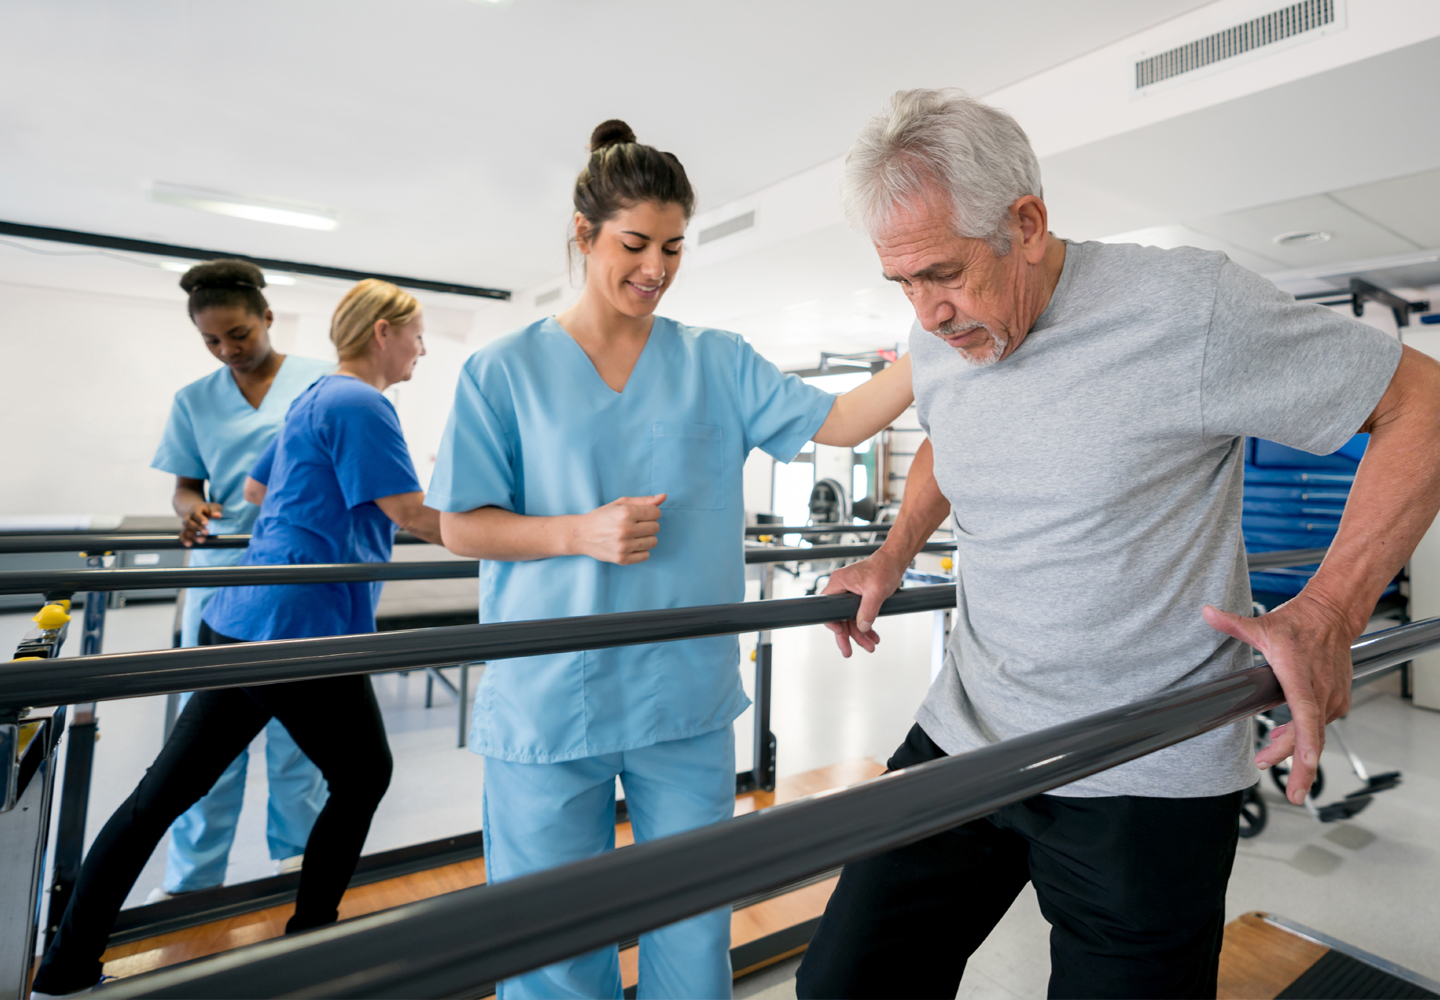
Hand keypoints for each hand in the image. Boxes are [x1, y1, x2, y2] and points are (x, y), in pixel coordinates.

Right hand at [180, 501, 224, 547]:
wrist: (192, 508)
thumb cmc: (206, 509)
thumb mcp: (212, 506)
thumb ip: (215, 510)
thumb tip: (218, 516)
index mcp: (195, 509)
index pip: (196, 514)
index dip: (201, 519)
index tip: (207, 523)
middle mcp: (188, 517)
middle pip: (190, 523)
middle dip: (198, 528)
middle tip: (207, 533)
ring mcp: (186, 524)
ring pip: (186, 530)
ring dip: (193, 536)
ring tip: (202, 541)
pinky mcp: (185, 530)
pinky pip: (182, 535)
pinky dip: (184, 540)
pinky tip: (189, 544)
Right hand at [570, 494, 664, 564]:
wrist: (581, 535)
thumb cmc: (602, 516)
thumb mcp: (620, 504)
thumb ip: (643, 500)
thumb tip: (663, 497)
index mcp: (625, 514)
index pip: (656, 513)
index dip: (650, 512)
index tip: (640, 515)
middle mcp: (625, 530)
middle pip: (656, 527)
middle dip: (648, 525)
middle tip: (635, 525)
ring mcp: (623, 546)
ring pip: (653, 542)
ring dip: (646, 538)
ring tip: (633, 535)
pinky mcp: (622, 559)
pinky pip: (646, 555)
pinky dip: (641, 550)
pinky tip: (630, 545)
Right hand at [822, 551, 906, 656]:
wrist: (895, 561)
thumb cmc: (884, 568)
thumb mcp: (876, 591)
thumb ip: (868, 611)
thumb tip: (862, 627)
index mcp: (838, 583)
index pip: (828, 608)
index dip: (834, 624)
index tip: (842, 635)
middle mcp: (841, 589)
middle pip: (839, 618)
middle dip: (848, 636)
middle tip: (849, 652)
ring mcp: (850, 594)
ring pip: (850, 620)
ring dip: (860, 634)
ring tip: (870, 645)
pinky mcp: (859, 598)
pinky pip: (859, 616)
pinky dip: (866, 626)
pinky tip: (873, 636)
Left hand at [1202, 592, 1358, 804]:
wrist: (1332, 615)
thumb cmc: (1299, 623)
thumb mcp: (1262, 625)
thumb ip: (1233, 624)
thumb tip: (1207, 613)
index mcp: (1300, 676)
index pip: (1306, 714)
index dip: (1306, 742)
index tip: (1307, 765)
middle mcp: (1321, 690)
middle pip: (1311, 735)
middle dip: (1301, 767)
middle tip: (1289, 791)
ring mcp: (1332, 696)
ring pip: (1315, 733)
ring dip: (1294, 748)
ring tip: (1267, 756)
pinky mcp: (1338, 700)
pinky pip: (1320, 725)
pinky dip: (1304, 735)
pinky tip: (1284, 736)